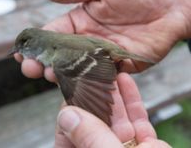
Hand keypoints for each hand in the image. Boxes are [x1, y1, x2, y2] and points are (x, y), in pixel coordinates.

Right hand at [15, 0, 190, 81]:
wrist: (169, 5)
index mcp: (80, 23)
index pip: (53, 36)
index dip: (38, 44)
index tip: (23, 52)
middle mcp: (87, 42)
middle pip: (61, 56)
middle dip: (44, 63)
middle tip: (31, 68)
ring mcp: (101, 56)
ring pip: (77, 69)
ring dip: (62, 74)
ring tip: (48, 76)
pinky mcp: (117, 67)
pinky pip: (99, 77)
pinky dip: (86, 82)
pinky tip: (74, 86)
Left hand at [55, 73, 170, 147]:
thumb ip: (88, 138)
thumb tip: (66, 114)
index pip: (69, 133)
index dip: (72, 109)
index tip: (74, 87)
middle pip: (94, 121)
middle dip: (96, 96)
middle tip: (94, 74)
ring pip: (117, 118)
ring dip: (115, 93)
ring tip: (110, 73)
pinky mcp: (146, 147)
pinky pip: (137, 121)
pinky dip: (132, 101)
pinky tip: (126, 82)